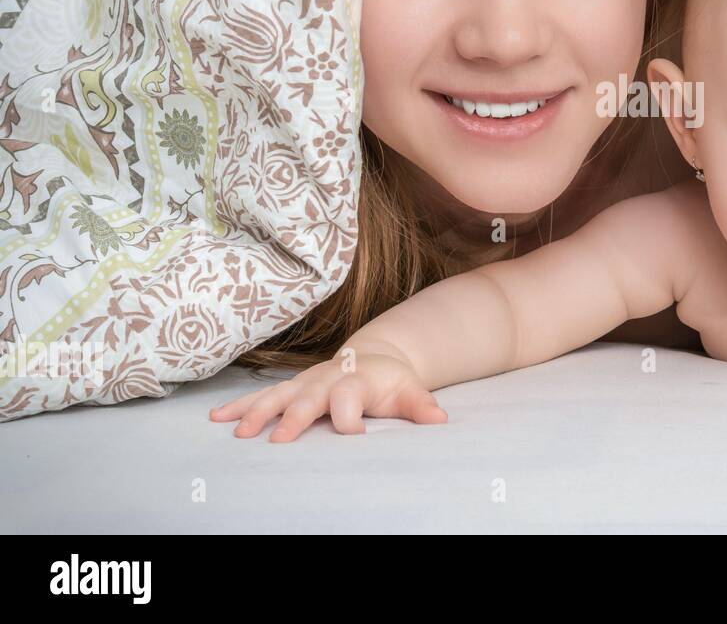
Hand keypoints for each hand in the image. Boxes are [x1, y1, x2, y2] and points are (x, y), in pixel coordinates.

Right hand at [208, 350, 447, 441]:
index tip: (352, 435)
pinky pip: (261, 396)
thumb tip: (439, 419)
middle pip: (308, 398)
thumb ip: (420, 405)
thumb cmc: (389, 380)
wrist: (374, 356)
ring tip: (237, 431)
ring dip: (256, 412)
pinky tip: (216, 418)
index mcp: (356, 381)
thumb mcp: (409, 390)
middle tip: (278, 439)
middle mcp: (326, 380)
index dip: (351, 417)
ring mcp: (305, 383)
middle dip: (294, 417)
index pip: (351, 398)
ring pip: (277, 396)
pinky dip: (239, 405)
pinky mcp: (291, 388)